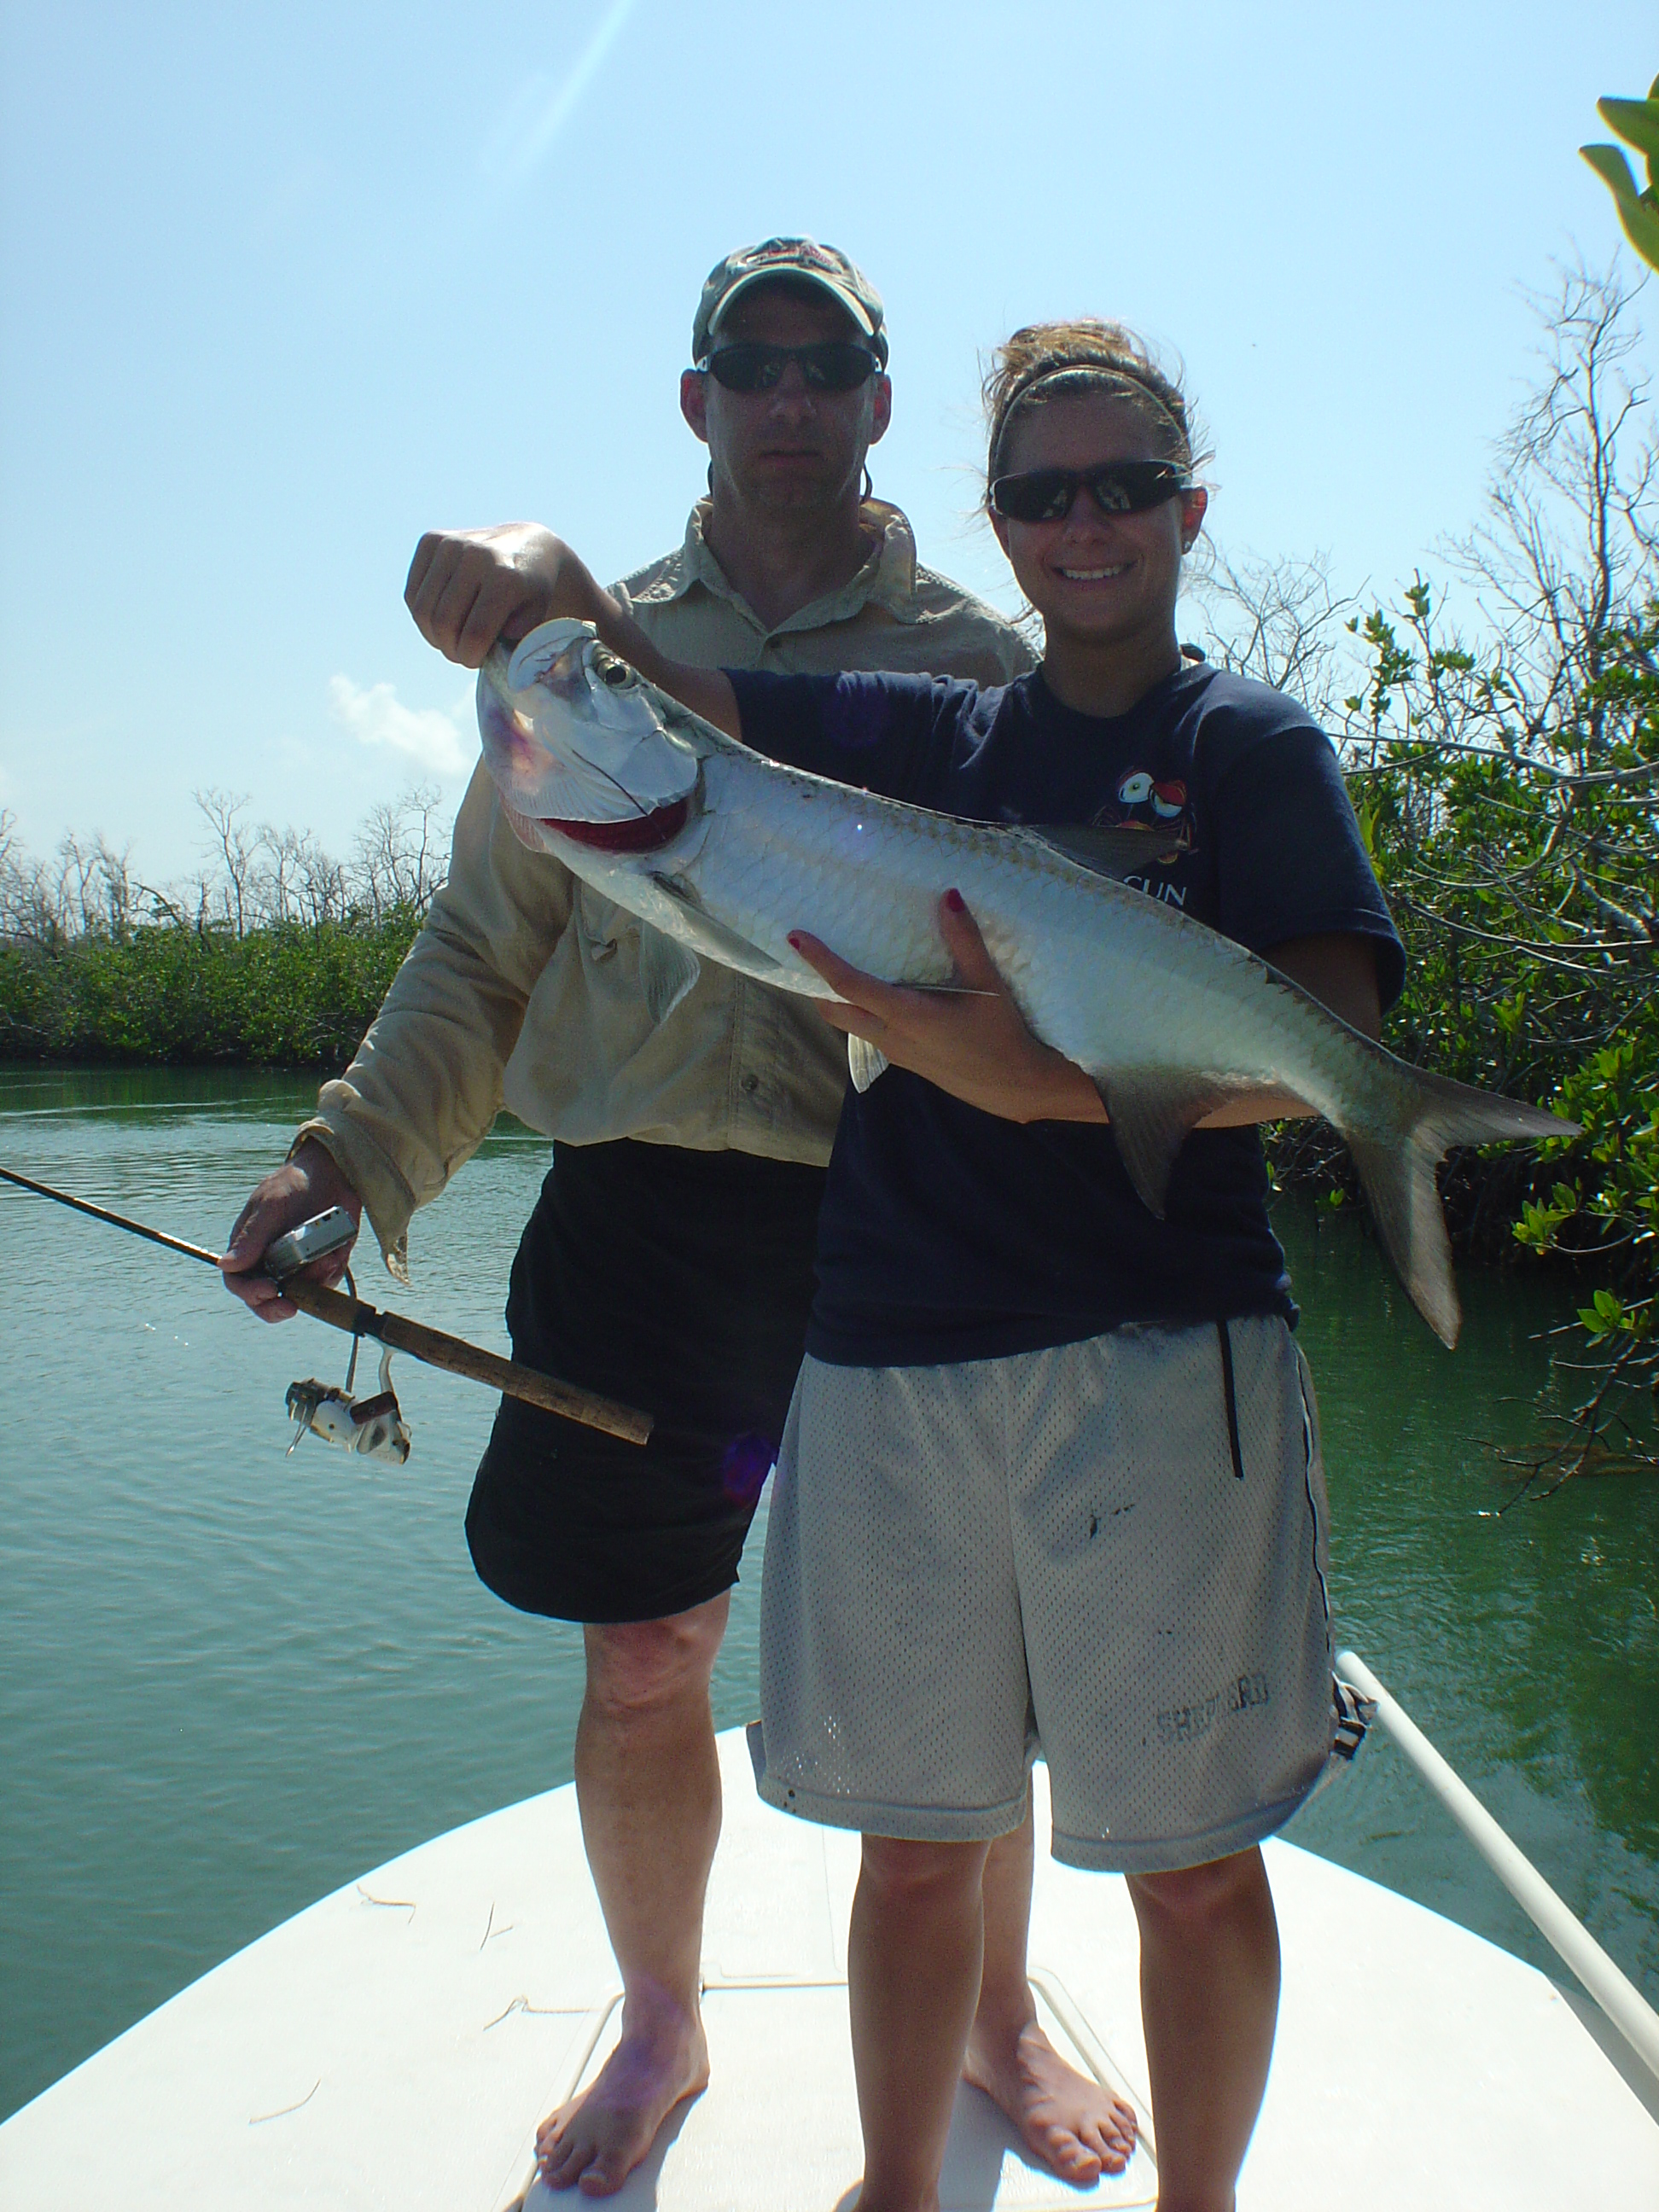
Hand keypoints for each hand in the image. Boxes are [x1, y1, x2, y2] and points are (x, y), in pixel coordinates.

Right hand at [220, 1139, 363, 1322]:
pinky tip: (335, 1252)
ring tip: (327, 1258)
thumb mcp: (271, 1205)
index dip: (250, 1293)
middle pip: (265, 1299)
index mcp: (248, 1248)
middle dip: (277, 1307)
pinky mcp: (322, 1263)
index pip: (239, 1282)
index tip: (269, 1291)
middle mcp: (270, 1261)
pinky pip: (326, 1282)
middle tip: (292, 1306)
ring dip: (313, 1282)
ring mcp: (297, 1265)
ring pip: (300, 1293)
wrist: (333, 1173)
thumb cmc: (293, 1183)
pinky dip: (331, 1272)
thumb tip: (228, 1265)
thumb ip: (252, 1236)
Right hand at [404, 523, 596, 668]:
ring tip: (452, 640)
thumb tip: (495, 662)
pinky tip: (443, 618)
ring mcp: (450, 543)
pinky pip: (412, 594)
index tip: (476, 661)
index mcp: (506, 577)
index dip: (470, 658)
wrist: (526, 545)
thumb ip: (517, 646)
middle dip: (450, 649)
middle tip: (462, 655)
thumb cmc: (531, 593)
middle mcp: (475, 555)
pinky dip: (423, 615)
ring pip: (422, 610)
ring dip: (434, 636)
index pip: (474, 634)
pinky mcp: (431, 539)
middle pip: (443, 623)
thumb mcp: (537, 620)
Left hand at [788, 890, 1106, 1124]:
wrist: (1014, 1086)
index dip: (820, 961)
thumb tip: (948, 896)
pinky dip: (858, 1010)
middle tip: (805, 952)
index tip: (796, 938)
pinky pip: (867, 1031)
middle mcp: (891, 1035)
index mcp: (905, 1015)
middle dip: (814, 983)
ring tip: (833, 966)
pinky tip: (875, 993)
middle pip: (834, 1010)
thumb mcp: (988, 984)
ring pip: (849, 1023)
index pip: (849, 985)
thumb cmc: (1002, 1034)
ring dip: (835, 999)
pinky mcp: (905, 1058)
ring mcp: (895, 1051)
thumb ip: (965, 940)